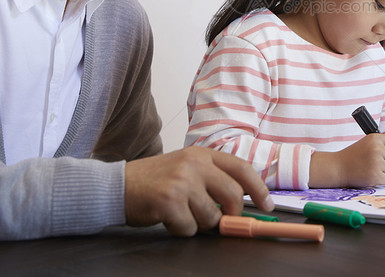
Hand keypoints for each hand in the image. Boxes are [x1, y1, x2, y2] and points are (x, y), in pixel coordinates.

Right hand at [124, 146, 272, 235]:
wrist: (117, 185)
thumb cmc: (155, 181)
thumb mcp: (186, 168)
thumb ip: (212, 179)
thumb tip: (242, 202)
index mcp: (201, 154)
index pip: (241, 169)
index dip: (258, 189)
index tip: (267, 205)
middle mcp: (194, 164)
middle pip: (232, 195)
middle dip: (230, 215)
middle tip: (220, 221)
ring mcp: (181, 182)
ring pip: (211, 217)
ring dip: (199, 223)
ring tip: (181, 212)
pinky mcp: (168, 201)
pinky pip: (189, 228)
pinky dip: (181, 229)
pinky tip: (167, 217)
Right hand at [309, 134, 384, 187]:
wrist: (338, 167)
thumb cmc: (354, 156)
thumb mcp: (368, 143)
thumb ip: (384, 145)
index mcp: (375, 138)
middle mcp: (377, 149)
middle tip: (378, 163)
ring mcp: (376, 162)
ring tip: (371, 168)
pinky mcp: (375, 175)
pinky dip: (380, 180)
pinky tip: (370, 175)